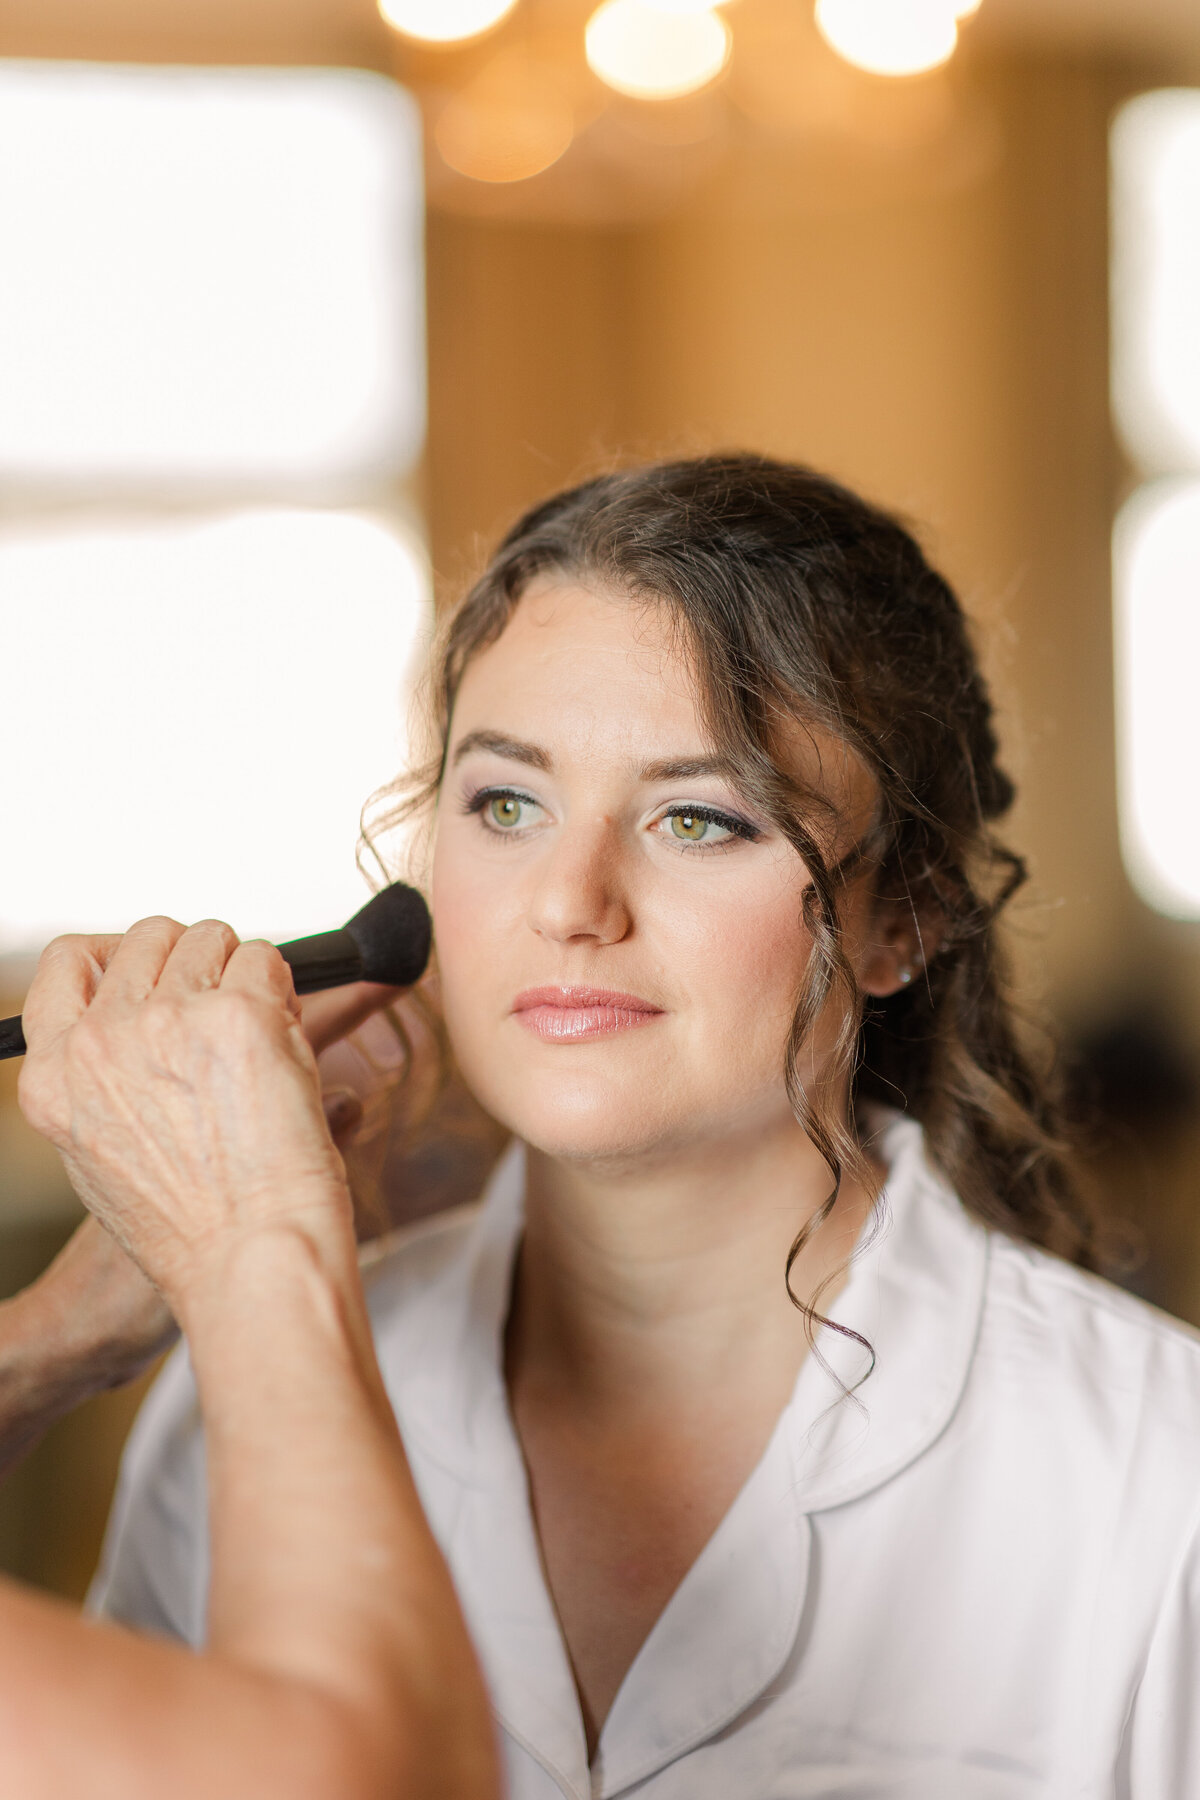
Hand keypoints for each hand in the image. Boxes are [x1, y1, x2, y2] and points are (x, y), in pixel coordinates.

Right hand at [17, 918, 379, 1311]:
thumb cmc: (187, 1227)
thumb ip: (109, 1076)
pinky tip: (292, 1065)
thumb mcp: (103, 1154)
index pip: (70, 961)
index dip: (125, 955)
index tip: (164, 971)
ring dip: (250, 979)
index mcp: (55, 1072)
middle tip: (229, 1021)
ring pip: (218, 939)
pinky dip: (294, 1004)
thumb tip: (156, 1006)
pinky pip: (274, 965)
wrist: (244, 1265)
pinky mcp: (242, 1017)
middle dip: (199, 962)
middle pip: (154, 936)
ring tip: (261, 1052)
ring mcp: (170, 1020)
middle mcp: (102, 1037)